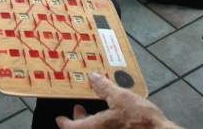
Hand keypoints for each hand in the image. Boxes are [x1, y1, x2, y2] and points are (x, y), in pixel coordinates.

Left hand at [56, 73, 179, 127]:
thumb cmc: (141, 120)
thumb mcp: (121, 98)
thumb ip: (105, 88)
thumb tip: (93, 78)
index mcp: (95, 127)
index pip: (72, 128)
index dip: (65, 122)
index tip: (61, 118)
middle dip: (80, 119)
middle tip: (80, 109)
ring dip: (93, 122)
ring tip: (98, 110)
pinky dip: (106, 125)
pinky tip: (114, 117)